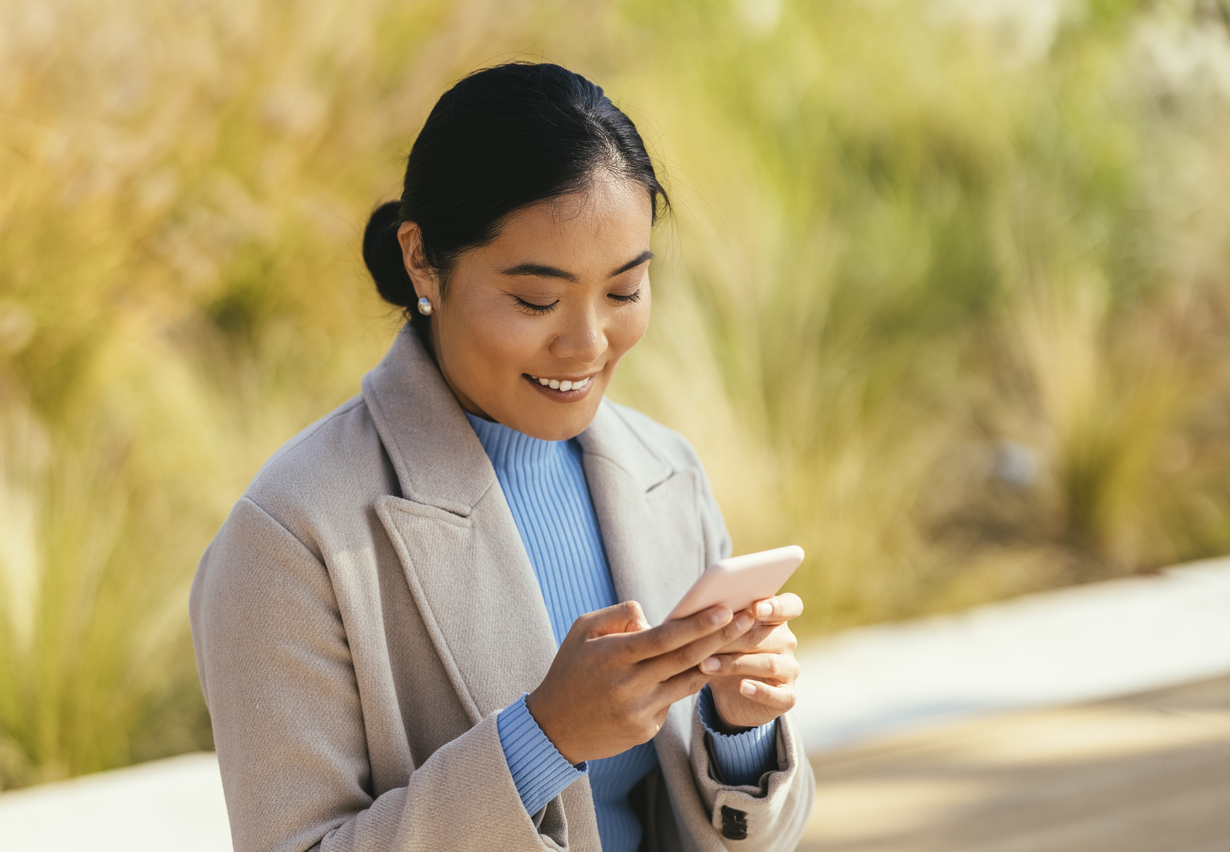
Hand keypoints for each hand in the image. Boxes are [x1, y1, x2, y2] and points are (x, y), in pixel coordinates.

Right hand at [526, 600, 755, 763]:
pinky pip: (672, 700)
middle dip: (722, 636)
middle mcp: (629, 685)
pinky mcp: (646, 730)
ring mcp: (640, 711)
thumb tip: (652, 617)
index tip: (724, 610)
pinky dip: (685, 682)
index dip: (695, 625)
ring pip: (688, 681)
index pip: (663, 639)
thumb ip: (617, 614)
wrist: (553, 730)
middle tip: (751, 617)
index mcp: (612, 656)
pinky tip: (702, 666)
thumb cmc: (569, 670)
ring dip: (718, 659)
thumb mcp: (582, 631)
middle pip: (685, 659)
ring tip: (743, 639)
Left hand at [698, 593, 801, 731]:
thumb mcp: (720, 636)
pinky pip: (777, 694)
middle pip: (768, 636)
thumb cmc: (724, 654)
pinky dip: (759, 691)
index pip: (790, 606)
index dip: (777, 606)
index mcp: (775, 619)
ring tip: (706, 665)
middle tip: (704, 641)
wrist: (730, 694)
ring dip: (734, 664)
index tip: (755, 608)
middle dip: (734, 637)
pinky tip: (741, 687)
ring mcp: (789, 669)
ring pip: (769, 664)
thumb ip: (721, 620)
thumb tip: (704, 610)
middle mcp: (787, 642)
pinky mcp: (787, 696)